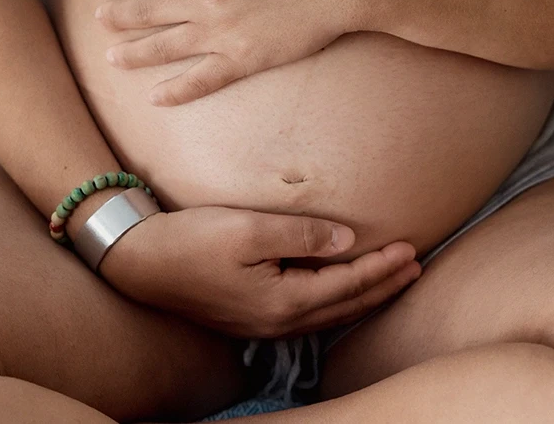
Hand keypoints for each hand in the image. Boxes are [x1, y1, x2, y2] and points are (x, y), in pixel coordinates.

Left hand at [96, 0, 365, 105]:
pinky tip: (155, 98)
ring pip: (164, 47)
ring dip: (133, 54)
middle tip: (99, 20)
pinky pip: (201, 80)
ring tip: (112, 59)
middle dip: (118, 15)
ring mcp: (221, 31)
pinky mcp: (244, 59)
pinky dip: (176, 92)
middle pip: (147, 8)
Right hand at [100, 206, 419, 338]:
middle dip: (383, 286)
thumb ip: (302, 234)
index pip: (348, 284)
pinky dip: (336, 301)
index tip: (411, 247)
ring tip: (390, 279)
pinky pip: (308, 314)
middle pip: (346, 306)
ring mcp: (262, 325)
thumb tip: (346, 239)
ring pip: (329, 314)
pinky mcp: (249, 318)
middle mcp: (277, 322)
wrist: (137, 261)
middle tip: (416, 266)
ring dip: (363, 296)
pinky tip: (340, 292)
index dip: (382, 266)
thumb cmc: (189, 240)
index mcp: (282, 302)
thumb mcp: (248, 228)